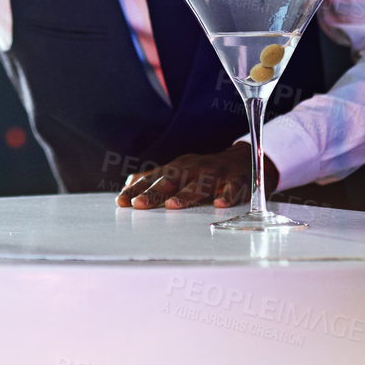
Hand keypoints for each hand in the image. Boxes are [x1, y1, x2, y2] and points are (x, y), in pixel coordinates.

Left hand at [116, 147, 280, 209]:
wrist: (242, 159)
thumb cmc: (204, 170)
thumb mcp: (179, 170)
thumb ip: (155, 178)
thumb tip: (128, 184)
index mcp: (178, 167)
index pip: (154, 179)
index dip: (137, 189)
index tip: (122, 201)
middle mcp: (194, 168)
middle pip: (172, 179)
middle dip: (155, 192)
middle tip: (139, 204)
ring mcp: (216, 173)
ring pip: (200, 184)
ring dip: (186, 194)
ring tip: (172, 205)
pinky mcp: (237, 180)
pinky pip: (233, 188)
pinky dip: (227, 195)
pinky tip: (220, 203)